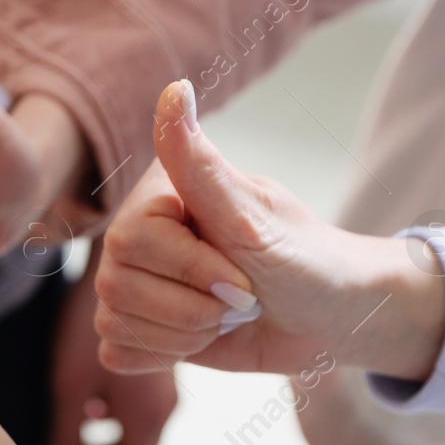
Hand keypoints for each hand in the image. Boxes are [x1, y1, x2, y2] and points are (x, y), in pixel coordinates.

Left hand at [44, 269, 175, 444]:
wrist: (122, 266)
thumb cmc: (86, 323)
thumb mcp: (71, 385)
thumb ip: (66, 436)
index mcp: (147, 419)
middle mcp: (163, 409)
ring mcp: (162, 391)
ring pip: (131, 440)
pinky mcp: (157, 374)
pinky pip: (134, 416)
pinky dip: (110, 425)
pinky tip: (89, 410)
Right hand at [94, 80, 444, 378]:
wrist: (329, 318)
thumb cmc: (302, 258)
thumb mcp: (251, 214)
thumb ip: (199, 161)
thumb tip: (175, 90)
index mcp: (156, 197)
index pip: (128, 243)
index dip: (192, 270)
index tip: (243, 273)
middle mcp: (136, 235)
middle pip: (116, 288)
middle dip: (192, 309)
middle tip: (240, 298)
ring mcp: (134, 283)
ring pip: (115, 324)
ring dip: (184, 334)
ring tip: (225, 316)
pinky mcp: (138, 327)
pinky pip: (117, 353)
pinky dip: (166, 355)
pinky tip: (202, 337)